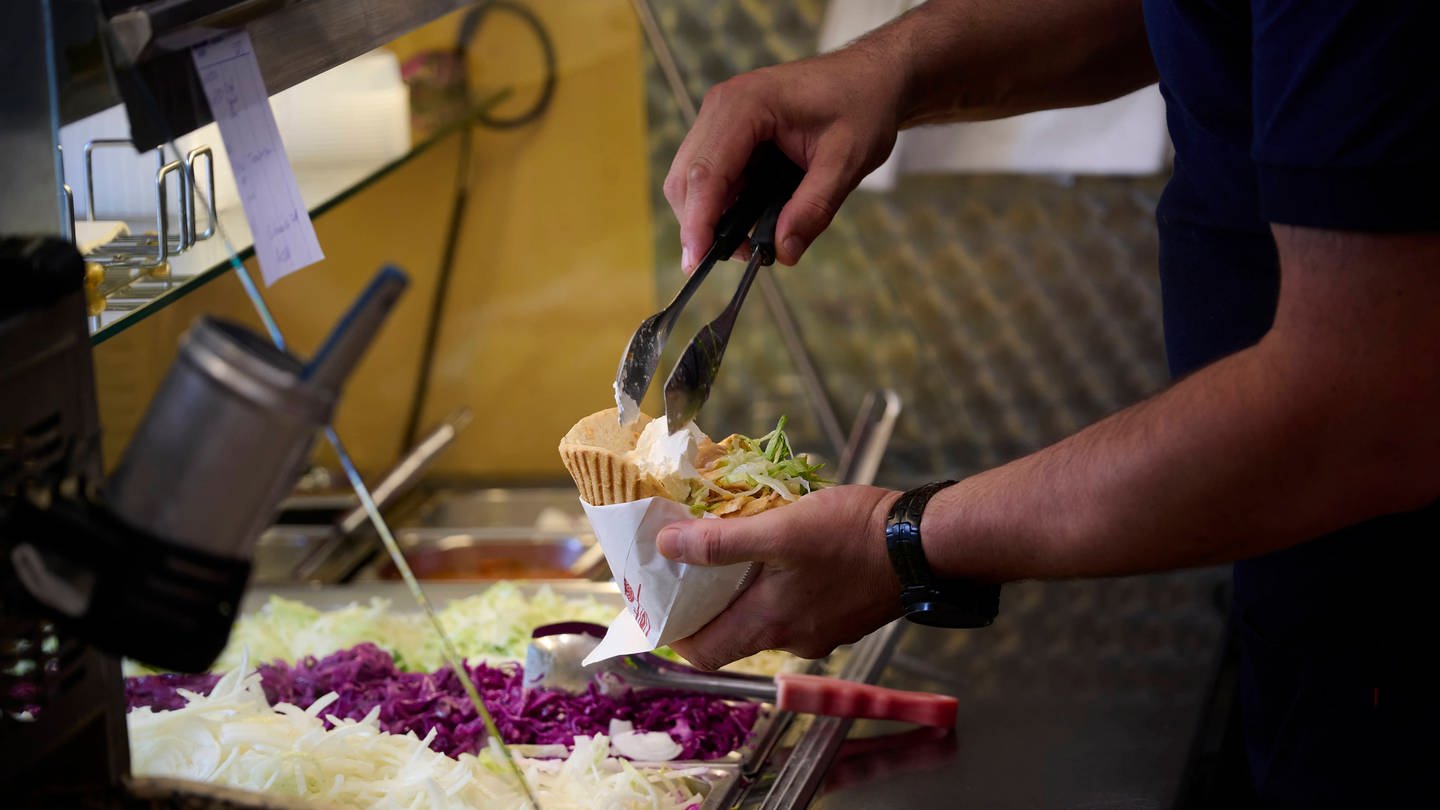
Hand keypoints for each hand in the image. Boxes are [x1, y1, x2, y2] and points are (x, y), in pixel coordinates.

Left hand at [656, 485, 903, 669]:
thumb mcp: (781, 528)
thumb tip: (666, 545)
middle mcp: (793, 639)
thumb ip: (721, 542)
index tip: (662, 600)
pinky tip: (787, 551)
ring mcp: (822, 631)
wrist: (925, 544)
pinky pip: (797, 607)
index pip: (703, 653)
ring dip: (746, 590)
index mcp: (770, 624)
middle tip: (693, 563)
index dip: (676, 632)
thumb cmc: (853, 535)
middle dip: (708, 603)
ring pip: (766, 618)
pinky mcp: (844, 616)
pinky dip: (780, 585)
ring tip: (738, 546)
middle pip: (732, 634)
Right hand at [663, 48, 905, 272]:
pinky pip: (708, 175)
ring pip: (691, 180)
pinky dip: (721, 204)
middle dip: (702, 225)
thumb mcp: (847, 161)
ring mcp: (720, 117)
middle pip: (687, 179)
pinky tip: (751, 219)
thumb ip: (814, 207)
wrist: (869, 77)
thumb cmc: (861, 105)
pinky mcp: (726, 130)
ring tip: (752, 242)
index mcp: (746, 104)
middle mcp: (722, 106)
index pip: (706, 173)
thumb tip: (783, 251)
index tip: (697, 262)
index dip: (698, 222)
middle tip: (743, 256)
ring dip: (711, 217)